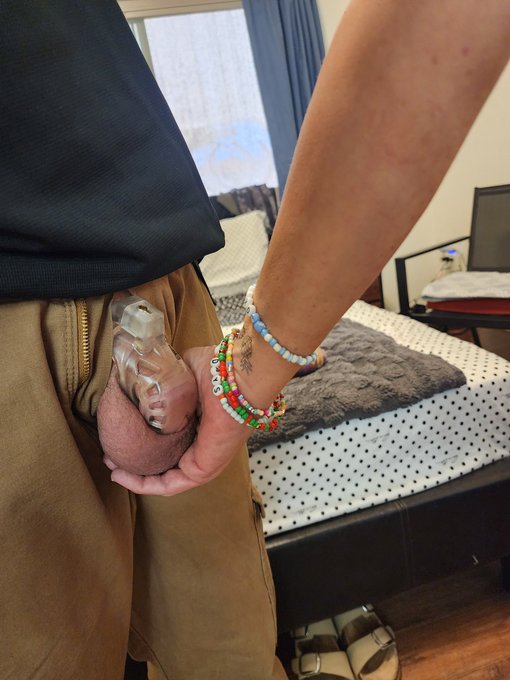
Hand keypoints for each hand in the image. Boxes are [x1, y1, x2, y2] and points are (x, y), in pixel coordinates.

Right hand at [105, 346, 250, 495]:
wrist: (238, 380)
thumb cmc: (220, 371)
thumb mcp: (186, 370)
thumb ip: (170, 374)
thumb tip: (148, 372)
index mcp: (201, 424)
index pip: (170, 439)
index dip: (145, 440)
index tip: (121, 434)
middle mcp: (203, 445)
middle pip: (165, 461)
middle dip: (136, 460)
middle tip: (112, 452)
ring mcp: (205, 460)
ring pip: (163, 476)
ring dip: (135, 475)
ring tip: (112, 466)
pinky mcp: (203, 470)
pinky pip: (169, 485)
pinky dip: (143, 484)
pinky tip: (121, 476)